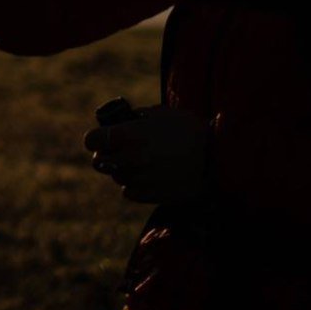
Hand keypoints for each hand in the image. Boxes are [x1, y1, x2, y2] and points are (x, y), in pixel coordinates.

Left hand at [84, 105, 209, 203]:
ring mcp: (140, 178)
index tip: (97, 139)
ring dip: (121, 170)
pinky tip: (147, 176)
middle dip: (104, 155)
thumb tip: (122, 122)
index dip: (93, 139)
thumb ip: (138, 118)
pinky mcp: (150, 195)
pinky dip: (133, 185)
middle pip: (99, 162)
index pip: (93, 140)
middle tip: (114, 152)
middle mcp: (131, 158)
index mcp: (131, 134)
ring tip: (138, 163)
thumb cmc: (191, 130)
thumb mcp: (163, 114)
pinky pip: (129, 191)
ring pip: (115, 177)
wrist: (217, 158)